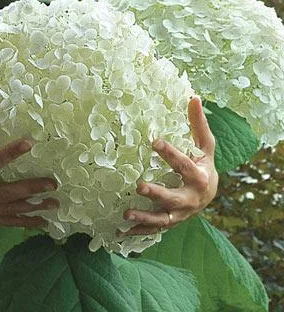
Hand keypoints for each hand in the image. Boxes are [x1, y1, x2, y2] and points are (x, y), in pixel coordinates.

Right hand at [0, 91, 58, 226]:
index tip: (30, 142)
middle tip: (53, 184)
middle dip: (31, 188)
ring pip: (10, 210)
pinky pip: (5, 221)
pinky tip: (41, 224)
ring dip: (34, 208)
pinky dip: (24, 223)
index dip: (10, 153)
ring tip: (55, 204)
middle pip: (7, 192)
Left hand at [120, 96, 217, 235]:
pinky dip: (138, 232)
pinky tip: (119, 232)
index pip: (184, 165)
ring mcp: (181, 214)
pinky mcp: (171, 222)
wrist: (209, 194)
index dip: (171, 154)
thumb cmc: (204, 165)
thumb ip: (198, 124)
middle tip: (139, 186)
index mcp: (200, 176)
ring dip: (145, 218)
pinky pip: (154, 229)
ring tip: (126, 214)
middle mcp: (191, 199)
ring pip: (163, 219)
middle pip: (174, 198)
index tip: (154, 141)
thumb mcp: (205, 145)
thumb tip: (192, 96)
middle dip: (157, 194)